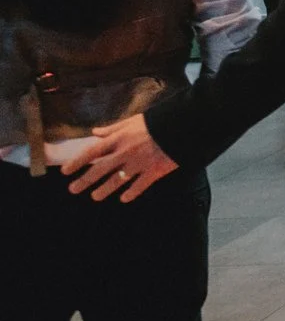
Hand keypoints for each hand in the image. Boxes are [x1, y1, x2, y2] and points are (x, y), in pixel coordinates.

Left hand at [60, 114, 179, 202]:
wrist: (182, 128)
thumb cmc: (156, 122)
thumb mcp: (132, 121)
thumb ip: (112, 128)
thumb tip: (95, 132)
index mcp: (118, 139)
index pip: (91, 152)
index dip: (76, 162)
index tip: (65, 171)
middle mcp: (125, 153)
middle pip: (99, 170)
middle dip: (84, 181)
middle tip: (73, 189)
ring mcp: (139, 165)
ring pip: (116, 181)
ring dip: (103, 190)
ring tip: (94, 196)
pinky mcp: (153, 172)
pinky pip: (139, 186)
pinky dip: (131, 193)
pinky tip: (123, 199)